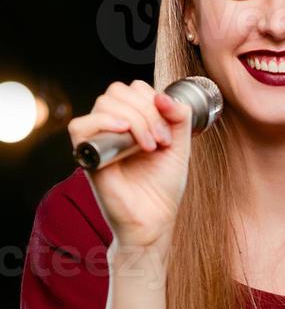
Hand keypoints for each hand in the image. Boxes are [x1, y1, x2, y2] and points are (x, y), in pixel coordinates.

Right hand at [67, 79, 192, 251]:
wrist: (155, 219)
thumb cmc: (163, 187)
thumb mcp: (180, 145)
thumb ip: (179, 117)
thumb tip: (163, 96)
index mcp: (132, 121)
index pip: (134, 89)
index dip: (153, 101)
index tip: (169, 133)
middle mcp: (112, 128)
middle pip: (118, 92)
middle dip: (146, 111)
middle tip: (160, 141)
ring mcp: (99, 140)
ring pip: (105, 104)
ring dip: (135, 120)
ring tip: (150, 146)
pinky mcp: (88, 156)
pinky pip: (80, 126)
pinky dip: (103, 122)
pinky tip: (124, 133)